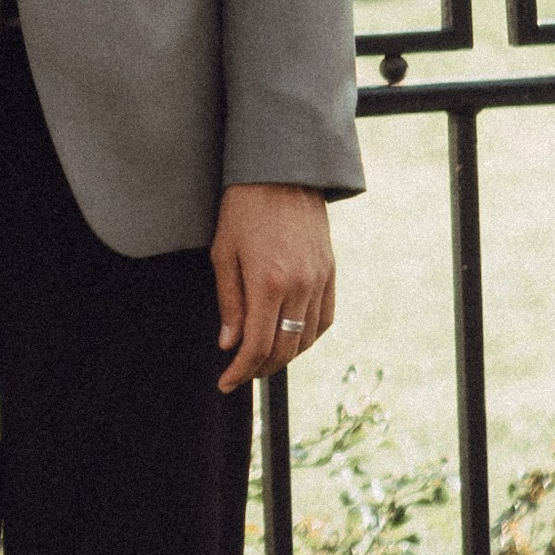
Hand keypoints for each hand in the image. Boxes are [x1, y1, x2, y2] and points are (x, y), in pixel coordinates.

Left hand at [213, 183, 334, 392]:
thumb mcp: (223, 253)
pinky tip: (291, 340)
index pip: (257, 346)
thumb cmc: (243, 209)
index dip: (241, 371)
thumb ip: (229, 303)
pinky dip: (308, 337)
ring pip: (306, 339)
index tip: (225, 382)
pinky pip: (325, 319)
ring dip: (285, 357)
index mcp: (268, 283)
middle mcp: (299, 286)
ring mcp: (319, 280)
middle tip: (240, 374)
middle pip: (284, 349)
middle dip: (260, 369)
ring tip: (262, 360)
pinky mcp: (330, 272)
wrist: (282, 173)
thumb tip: (230, 344)